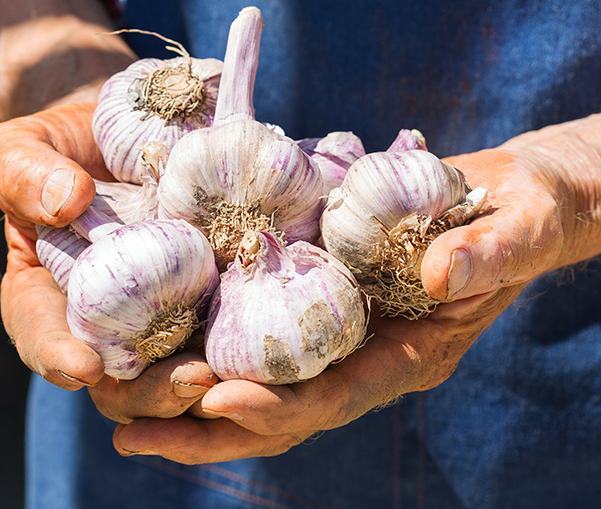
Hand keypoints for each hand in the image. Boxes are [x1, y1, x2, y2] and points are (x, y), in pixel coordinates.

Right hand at [0, 103, 215, 417]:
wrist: (136, 128)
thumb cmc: (66, 145)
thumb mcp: (22, 148)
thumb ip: (22, 173)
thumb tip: (66, 202)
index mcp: (48, 294)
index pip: (43, 335)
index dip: (58, 357)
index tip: (84, 367)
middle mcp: (108, 315)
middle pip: (123, 375)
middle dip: (153, 390)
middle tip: (191, 381)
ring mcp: (163, 307)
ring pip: (178, 364)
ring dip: (203, 379)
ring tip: (230, 376)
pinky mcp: (210, 290)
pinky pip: (225, 323)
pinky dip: (244, 339)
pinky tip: (266, 338)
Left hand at [112, 120, 600, 463]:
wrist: (506, 201)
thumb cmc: (519, 216)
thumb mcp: (516, 228)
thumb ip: (486, 255)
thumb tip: (438, 270)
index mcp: (410, 352)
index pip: (339, 394)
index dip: (282, 405)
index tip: (219, 403)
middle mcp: (364, 352)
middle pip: (281, 407)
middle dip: (208, 427)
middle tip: (132, 435)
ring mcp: (337, 329)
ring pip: (256, 376)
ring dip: (187, 396)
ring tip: (116, 403)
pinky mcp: (315, 296)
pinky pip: (255, 328)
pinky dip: (203, 337)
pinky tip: (148, 336)